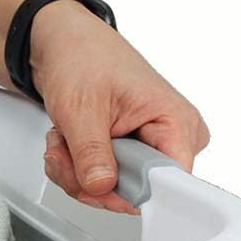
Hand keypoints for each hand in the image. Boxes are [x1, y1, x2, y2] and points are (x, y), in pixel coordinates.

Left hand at [31, 0, 209, 213]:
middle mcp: (171, 136)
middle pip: (135, 191)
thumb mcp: (81, 110)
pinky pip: (101, 181)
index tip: (101, 187)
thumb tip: (102, 187)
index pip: (172, 180)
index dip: (132, 193)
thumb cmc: (83, 60)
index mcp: (176, 121)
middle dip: (88, 178)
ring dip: (75, 171)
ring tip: (64, 139)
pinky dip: (75, 167)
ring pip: (112, 190)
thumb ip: (92, 154)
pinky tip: (68, 142)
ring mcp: (149, 146)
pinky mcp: (128, 153)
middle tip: (65, 150)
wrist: (65, 46)